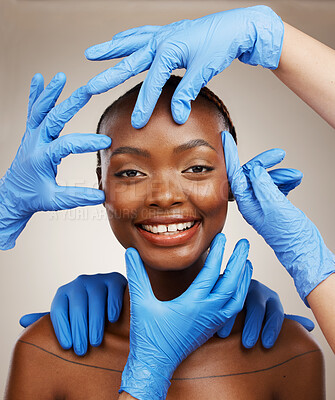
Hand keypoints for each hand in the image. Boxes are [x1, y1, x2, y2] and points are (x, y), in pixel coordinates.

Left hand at [0, 73, 110, 249]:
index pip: (67, 144)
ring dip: (51, 93)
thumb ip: (77, 197)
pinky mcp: (31, 135)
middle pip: (54, 118)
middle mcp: (35, 143)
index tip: (106, 141)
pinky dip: (36, 95)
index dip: (87, 142)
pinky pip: (33, 111)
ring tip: (60, 77)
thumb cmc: (32, 197)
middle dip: (72, 103)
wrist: (12, 195)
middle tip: (87, 90)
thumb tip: (101, 196)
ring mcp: (31, 136)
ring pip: (41, 110)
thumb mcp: (55, 201)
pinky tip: (39, 80)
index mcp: (42, 158)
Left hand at [19, 272, 126, 355]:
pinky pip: (112, 293)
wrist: (112, 295)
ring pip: (95, 300)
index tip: (67, 347)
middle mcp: (79, 283)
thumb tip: (22, 321)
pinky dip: (112, 306)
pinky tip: (112, 320)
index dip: (62, 328)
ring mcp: (97, 280)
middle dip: (79, 330)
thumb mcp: (68, 315)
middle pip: (77, 306)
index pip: (59, 309)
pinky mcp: (115, 279)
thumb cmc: (87, 311)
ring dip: (95, 322)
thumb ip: (50, 320)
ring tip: (95, 341)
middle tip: (82, 350)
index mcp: (64, 293)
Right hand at [85, 5, 282, 127]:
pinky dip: (128, 38)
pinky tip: (119, 40)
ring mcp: (163, 34)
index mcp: (168, 49)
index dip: (143, 104)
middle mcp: (161, 40)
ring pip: (130, 43)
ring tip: (92, 54)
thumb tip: (177, 116)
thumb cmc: (220, 46)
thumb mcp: (203, 71)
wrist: (236, 26)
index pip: (151, 83)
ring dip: (111, 50)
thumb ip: (186, 93)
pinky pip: (142, 34)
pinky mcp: (168, 33)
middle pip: (129, 61)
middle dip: (109, 76)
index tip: (136, 123)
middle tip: (90, 87)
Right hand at [121, 234, 251, 399]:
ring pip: (236, 298)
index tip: (223, 236)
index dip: (218, 252)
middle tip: (245, 243)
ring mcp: (211, 321)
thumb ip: (137, 275)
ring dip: (243, 278)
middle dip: (239, 261)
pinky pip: (233, 309)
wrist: (155, 366)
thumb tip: (131, 252)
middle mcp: (206, 312)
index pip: (211, 273)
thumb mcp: (140, 303)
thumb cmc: (148, 337)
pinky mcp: (211, 328)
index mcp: (191, 304)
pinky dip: (239, 294)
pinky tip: (238, 288)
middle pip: (231, 283)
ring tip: (247, 262)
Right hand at [218, 279, 313, 347]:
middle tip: (248, 344)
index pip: (276, 312)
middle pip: (257, 307)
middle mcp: (257, 290)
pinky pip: (221, 295)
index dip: (272, 327)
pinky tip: (213, 321)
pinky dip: (217, 309)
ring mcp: (240, 285)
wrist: (236, 286)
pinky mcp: (224, 283)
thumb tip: (309, 327)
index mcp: (271, 298)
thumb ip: (286, 320)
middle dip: (252, 326)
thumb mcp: (270, 311)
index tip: (266, 344)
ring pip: (238, 301)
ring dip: (231, 320)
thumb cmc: (255, 306)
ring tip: (225, 335)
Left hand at [222, 130, 334, 303]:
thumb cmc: (289, 233)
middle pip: (251, 174)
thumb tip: (253, 168)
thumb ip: (261, 184)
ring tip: (295, 175)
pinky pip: (274, 187)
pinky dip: (284, 181)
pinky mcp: (272, 206)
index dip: (231, 156)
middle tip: (279, 154)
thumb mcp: (273, 204)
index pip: (235, 174)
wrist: (303, 249)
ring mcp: (261, 204)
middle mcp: (251, 203)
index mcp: (246, 203)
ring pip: (265, 180)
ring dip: (279, 174)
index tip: (224, 139)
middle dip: (265, 164)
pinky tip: (294, 181)